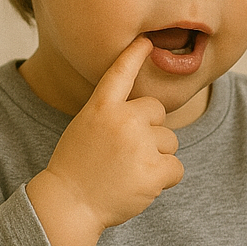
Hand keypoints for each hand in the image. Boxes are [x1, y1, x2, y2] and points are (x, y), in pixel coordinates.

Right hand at [26, 36, 183, 245]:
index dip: (135, 55)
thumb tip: (150, 115)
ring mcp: (139, 144)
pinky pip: (176, 167)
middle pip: (158, 113)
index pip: (120, 74)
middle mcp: (123, 120)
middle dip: (151, 131)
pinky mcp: (153, 170)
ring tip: (129, 171)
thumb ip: (113, 115)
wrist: (70, 204)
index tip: (146, 41)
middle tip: (126, 154)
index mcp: (101, 107)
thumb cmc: (78, 168)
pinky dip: (165, 178)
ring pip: (170, 142)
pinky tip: (142, 185)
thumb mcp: (86, 129)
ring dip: (157, 157)